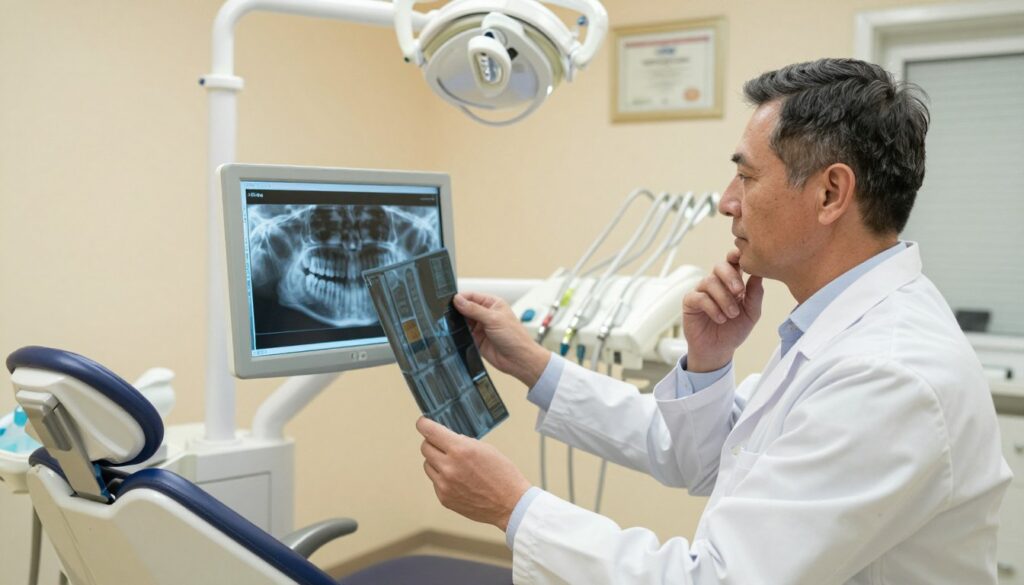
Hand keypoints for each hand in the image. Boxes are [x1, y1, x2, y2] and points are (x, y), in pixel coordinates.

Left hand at [416, 417, 531, 530]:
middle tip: (442, 444)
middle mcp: (448, 467)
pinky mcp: (444, 498)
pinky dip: (442, 477)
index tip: (423, 423)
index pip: (430, 431)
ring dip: (436, 461)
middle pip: (425, 447)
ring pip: (427, 465)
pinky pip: (435, 481)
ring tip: (454, 464)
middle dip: (432, 443)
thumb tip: (446, 438)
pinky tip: (458, 480)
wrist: (510, 504)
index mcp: (460, 450)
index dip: (424, 424)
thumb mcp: (485, 449)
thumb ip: (463, 442)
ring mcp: (444, 484)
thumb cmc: (503, 475)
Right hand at [453, 292, 549, 386]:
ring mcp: (480, 327)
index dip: (461, 298)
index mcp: (493, 304)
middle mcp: (486, 314)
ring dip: (457, 322)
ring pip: (463, 321)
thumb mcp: (493, 319)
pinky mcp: (476, 339)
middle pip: (465, 308)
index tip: (450, 301)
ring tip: (450, 323)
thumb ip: (474, 309)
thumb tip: (458, 300)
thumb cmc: (515, 337)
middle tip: (447, 313)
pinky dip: (458, 333)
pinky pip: (463, 334)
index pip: (472, 296)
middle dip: (457, 310)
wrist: (518, 359)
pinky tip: (454, 333)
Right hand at [682, 249, 763, 371]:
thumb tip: (759, 274)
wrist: (719, 350)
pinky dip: (712, 307)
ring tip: (731, 314)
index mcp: (732, 282)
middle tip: (739, 292)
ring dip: (724, 298)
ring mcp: (702, 291)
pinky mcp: (690, 302)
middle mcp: (716, 284)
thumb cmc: (734, 330)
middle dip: (731, 276)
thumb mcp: (751, 313)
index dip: (736, 256)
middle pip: (720, 266)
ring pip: (710, 282)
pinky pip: (699, 297)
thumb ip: (755, 294)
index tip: (742, 256)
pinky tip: (720, 318)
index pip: (733, 262)